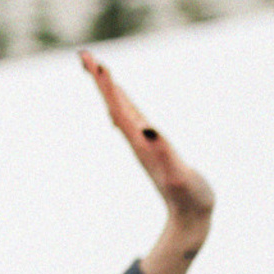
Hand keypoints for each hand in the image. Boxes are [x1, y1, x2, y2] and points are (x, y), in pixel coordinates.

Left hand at [79, 48, 212, 273]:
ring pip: (120, 111)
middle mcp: (137, 141)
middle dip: (99, 79)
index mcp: (141, 142)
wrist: (188, 218)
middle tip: (84, 55)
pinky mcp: (152, 149)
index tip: (93, 61)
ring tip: (97, 70)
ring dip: (108, 89)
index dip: (106, 83)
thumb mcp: (178, 174)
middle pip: (113, 104)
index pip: (118, 106)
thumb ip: (163, 152)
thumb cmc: (189, 197)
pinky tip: (120, 102)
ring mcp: (143, 145)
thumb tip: (146, 128)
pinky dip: (123, 105)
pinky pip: (132, 121)